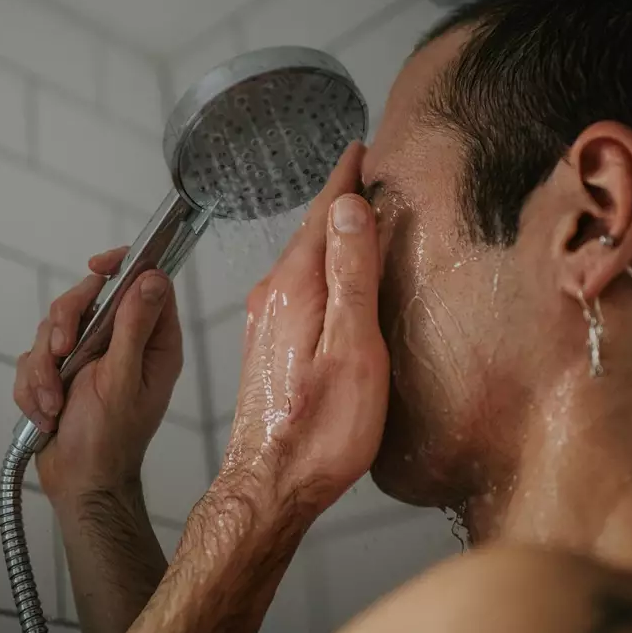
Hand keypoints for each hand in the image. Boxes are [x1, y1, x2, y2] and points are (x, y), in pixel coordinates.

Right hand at [13, 248, 182, 504]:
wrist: (79, 484)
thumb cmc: (109, 441)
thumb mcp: (123, 380)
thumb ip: (134, 327)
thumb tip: (151, 278)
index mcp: (150, 341)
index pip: (143, 280)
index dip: (121, 266)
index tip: (96, 268)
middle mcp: (121, 343)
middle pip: (86, 298)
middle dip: (64, 326)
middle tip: (62, 354)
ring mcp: (87, 356)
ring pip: (52, 328)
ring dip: (44, 369)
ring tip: (53, 403)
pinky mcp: (58, 371)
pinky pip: (33, 358)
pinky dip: (33, 386)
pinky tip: (46, 414)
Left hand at [218, 142, 389, 518]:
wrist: (270, 486)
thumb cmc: (320, 431)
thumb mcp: (352, 350)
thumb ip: (352, 276)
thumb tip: (350, 206)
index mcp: (294, 289)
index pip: (323, 215)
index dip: (344, 179)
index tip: (360, 147)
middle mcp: (272, 296)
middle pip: (311, 233)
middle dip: (339, 200)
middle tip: (365, 170)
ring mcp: (266, 321)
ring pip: (302, 260)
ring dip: (329, 234)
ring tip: (356, 212)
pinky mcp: (268, 345)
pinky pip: (297, 286)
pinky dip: (320, 266)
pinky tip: (334, 275)